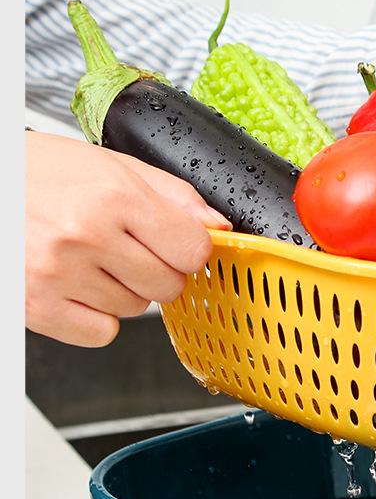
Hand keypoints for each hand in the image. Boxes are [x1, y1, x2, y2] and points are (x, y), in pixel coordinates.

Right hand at [25, 132, 230, 346]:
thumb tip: (218, 225)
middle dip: (158, 270)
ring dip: (124, 291)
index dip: (189, 249)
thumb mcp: (108, 164)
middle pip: (170, 286)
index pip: (193, 250)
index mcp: (112, 196)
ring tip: (91, 260)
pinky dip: (97, 317)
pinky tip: (77, 286)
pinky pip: (103, 334)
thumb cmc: (35, 172)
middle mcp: (86, 236)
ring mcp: (60, 275)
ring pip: (137, 310)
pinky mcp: (38, 308)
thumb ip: (171, 195)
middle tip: (127, 249)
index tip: (175, 243)